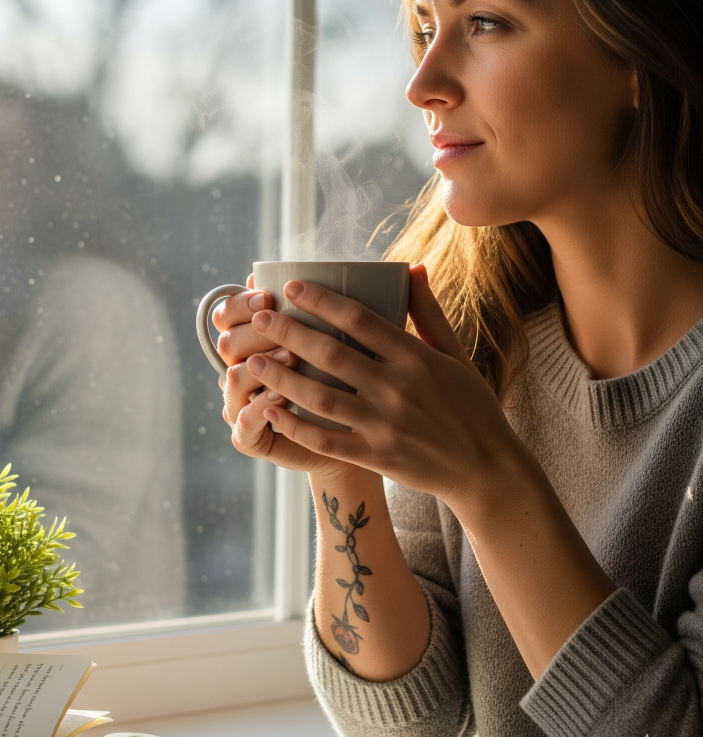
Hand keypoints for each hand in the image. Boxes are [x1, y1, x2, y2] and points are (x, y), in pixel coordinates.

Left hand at [242, 266, 535, 509]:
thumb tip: (412, 267)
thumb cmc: (471, 405)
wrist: (487, 469)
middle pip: (331, 354)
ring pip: (321, 397)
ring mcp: (386, 425)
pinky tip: (271, 410)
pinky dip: (297, 426)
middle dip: (289, 332)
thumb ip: (428, 312)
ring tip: (249, 362)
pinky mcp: (377, 457)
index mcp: (416, 357)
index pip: (359, 319)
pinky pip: (327, 440)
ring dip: (281, 378)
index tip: (291, 286)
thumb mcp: (456, 354)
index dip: (321, 300)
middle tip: (258, 316)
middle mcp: (398, 388)